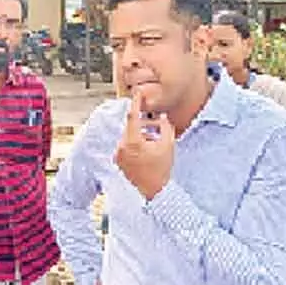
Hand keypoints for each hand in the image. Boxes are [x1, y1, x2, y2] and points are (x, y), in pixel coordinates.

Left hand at [114, 86, 174, 200]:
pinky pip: (126, 146)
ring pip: (129, 136)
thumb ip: (165, 126)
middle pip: (132, 127)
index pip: (132, 116)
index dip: (136, 103)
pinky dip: (136, 144)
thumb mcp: (168, 145)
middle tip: (158, 125)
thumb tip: (161, 116)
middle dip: (144, 124)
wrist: (153, 192)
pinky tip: (147, 152)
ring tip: (154, 144)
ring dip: (141, 136)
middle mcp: (122, 147)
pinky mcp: (118, 161)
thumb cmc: (161, 169)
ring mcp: (118, 154)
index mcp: (132, 141)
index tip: (137, 93)